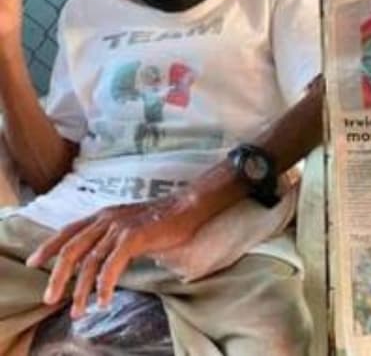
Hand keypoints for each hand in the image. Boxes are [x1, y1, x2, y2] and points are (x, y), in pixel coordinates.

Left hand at [26, 196, 204, 318]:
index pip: (67, 232)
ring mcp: (119, 227)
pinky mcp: (133, 237)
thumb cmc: (163, 219)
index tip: (34, 263)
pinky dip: (105, 285)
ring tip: (79, 310)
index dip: (48, 247)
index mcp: (102, 215)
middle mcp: (106, 219)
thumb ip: (111, 236)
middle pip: (71, 250)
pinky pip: (112, 266)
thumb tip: (97, 258)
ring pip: (90, 262)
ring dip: (81, 290)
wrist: (189, 207)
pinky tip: (104, 299)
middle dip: (57, 277)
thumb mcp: (129, 223)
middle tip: (51, 299)